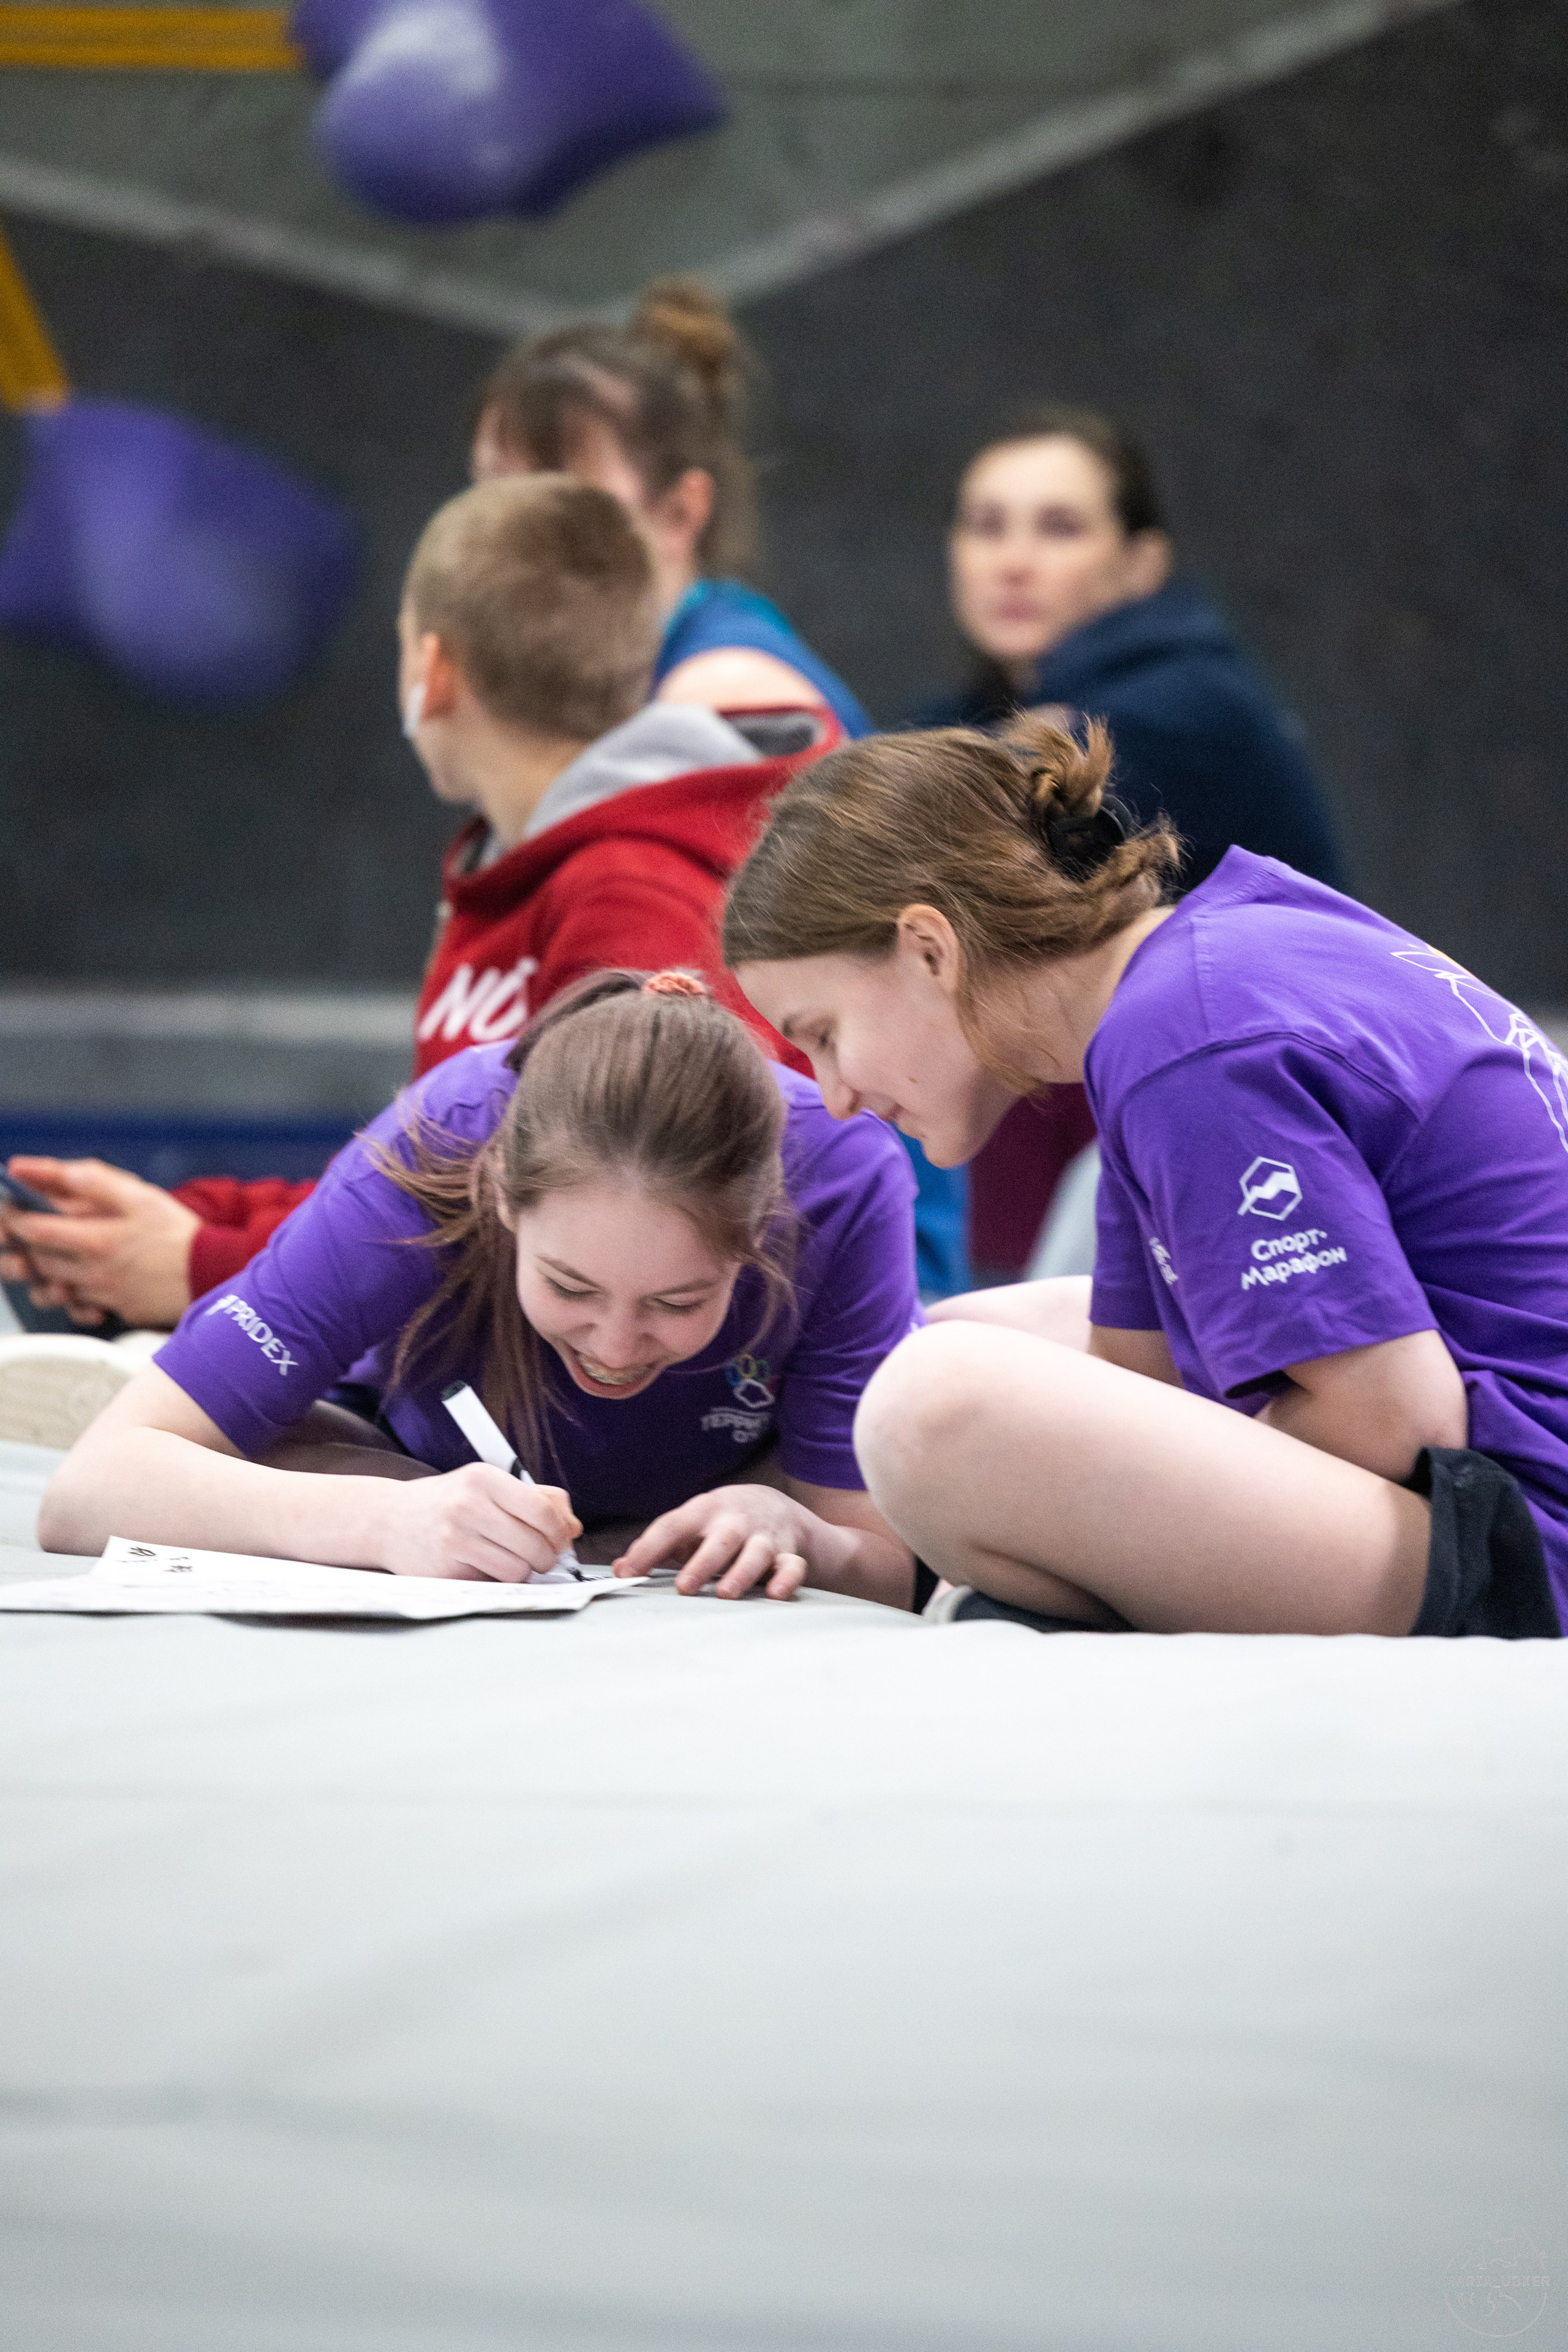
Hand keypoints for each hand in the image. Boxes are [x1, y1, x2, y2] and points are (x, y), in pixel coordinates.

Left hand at [0, 1157, 198, 1327]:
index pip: (32, 1230)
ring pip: (50, 1290)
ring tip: (37, 1259)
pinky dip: (67, 1300)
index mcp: (96, 1240)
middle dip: (18, 1246)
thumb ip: (87, 1179)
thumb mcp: (137, 1194)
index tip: (11, 1207)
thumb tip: (42, 1170)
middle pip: (35, 1262)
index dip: (13, 1217)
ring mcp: (102, 1296)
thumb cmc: (177, 1232)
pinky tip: (71, 1286)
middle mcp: (93, 1273)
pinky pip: (77, 1310)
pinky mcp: (115, 1310)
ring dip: (36, 1275)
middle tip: (16, 1231)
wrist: (212, 1273)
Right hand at [378, 1463, 581, 1580]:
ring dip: (524, 1571)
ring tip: (513, 1560)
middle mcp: (468, 1505)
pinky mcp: (445, 1569)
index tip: (561, 1539)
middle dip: (547, 1556)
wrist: (389, 1520)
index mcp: (484, 1478)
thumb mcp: (489, 1485)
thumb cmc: (448, 1502)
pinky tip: (486, 1566)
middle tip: (542, 1556)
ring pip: (518, 1569)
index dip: (560, 1531)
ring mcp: (454, 1538)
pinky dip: (498, 1579)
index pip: (543, 1510)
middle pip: (535, 1543)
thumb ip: (538, 1499)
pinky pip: (493, 1583)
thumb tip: (574, 1528)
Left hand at [614, 1483, 810, 1599]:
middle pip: (721, 1539)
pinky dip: (786, 1579)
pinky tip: (775, 1594)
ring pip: (756, 1553)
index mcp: (704, 1511)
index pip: (673, 1526)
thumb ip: (658, 1546)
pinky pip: (792, 1566)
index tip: (627, 1573)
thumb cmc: (721, 1522)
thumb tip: (619, 1568)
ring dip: (741, 1573)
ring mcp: (764, 1537)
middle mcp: (735, 1521)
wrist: (775, 1506)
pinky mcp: (789, 1554)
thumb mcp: (690, 1524)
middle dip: (703, 1563)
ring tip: (725, 1594)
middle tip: (684, 1587)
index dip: (649, 1549)